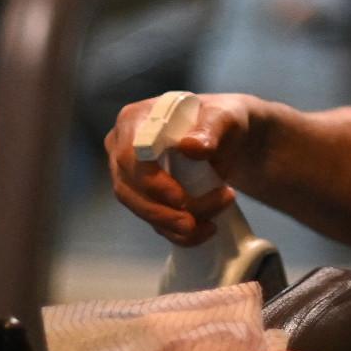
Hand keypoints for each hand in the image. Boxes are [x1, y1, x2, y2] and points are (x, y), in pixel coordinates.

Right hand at [104, 93, 261, 246]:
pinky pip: (152, 220)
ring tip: (207, 227)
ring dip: (171, 225)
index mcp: (136, 120)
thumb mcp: (224, 117)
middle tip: (195, 222)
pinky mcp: (143, 196)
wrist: (228, 138)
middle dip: (162, 211)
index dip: (150, 181)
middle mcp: (123, 147)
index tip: (180, 199)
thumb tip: (191, 147)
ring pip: (138, 208)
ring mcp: (129, 174)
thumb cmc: (221, 120)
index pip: (130, 154)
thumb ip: (210, 129)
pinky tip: (203, 232)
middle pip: (128, 187)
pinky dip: (176, 233)